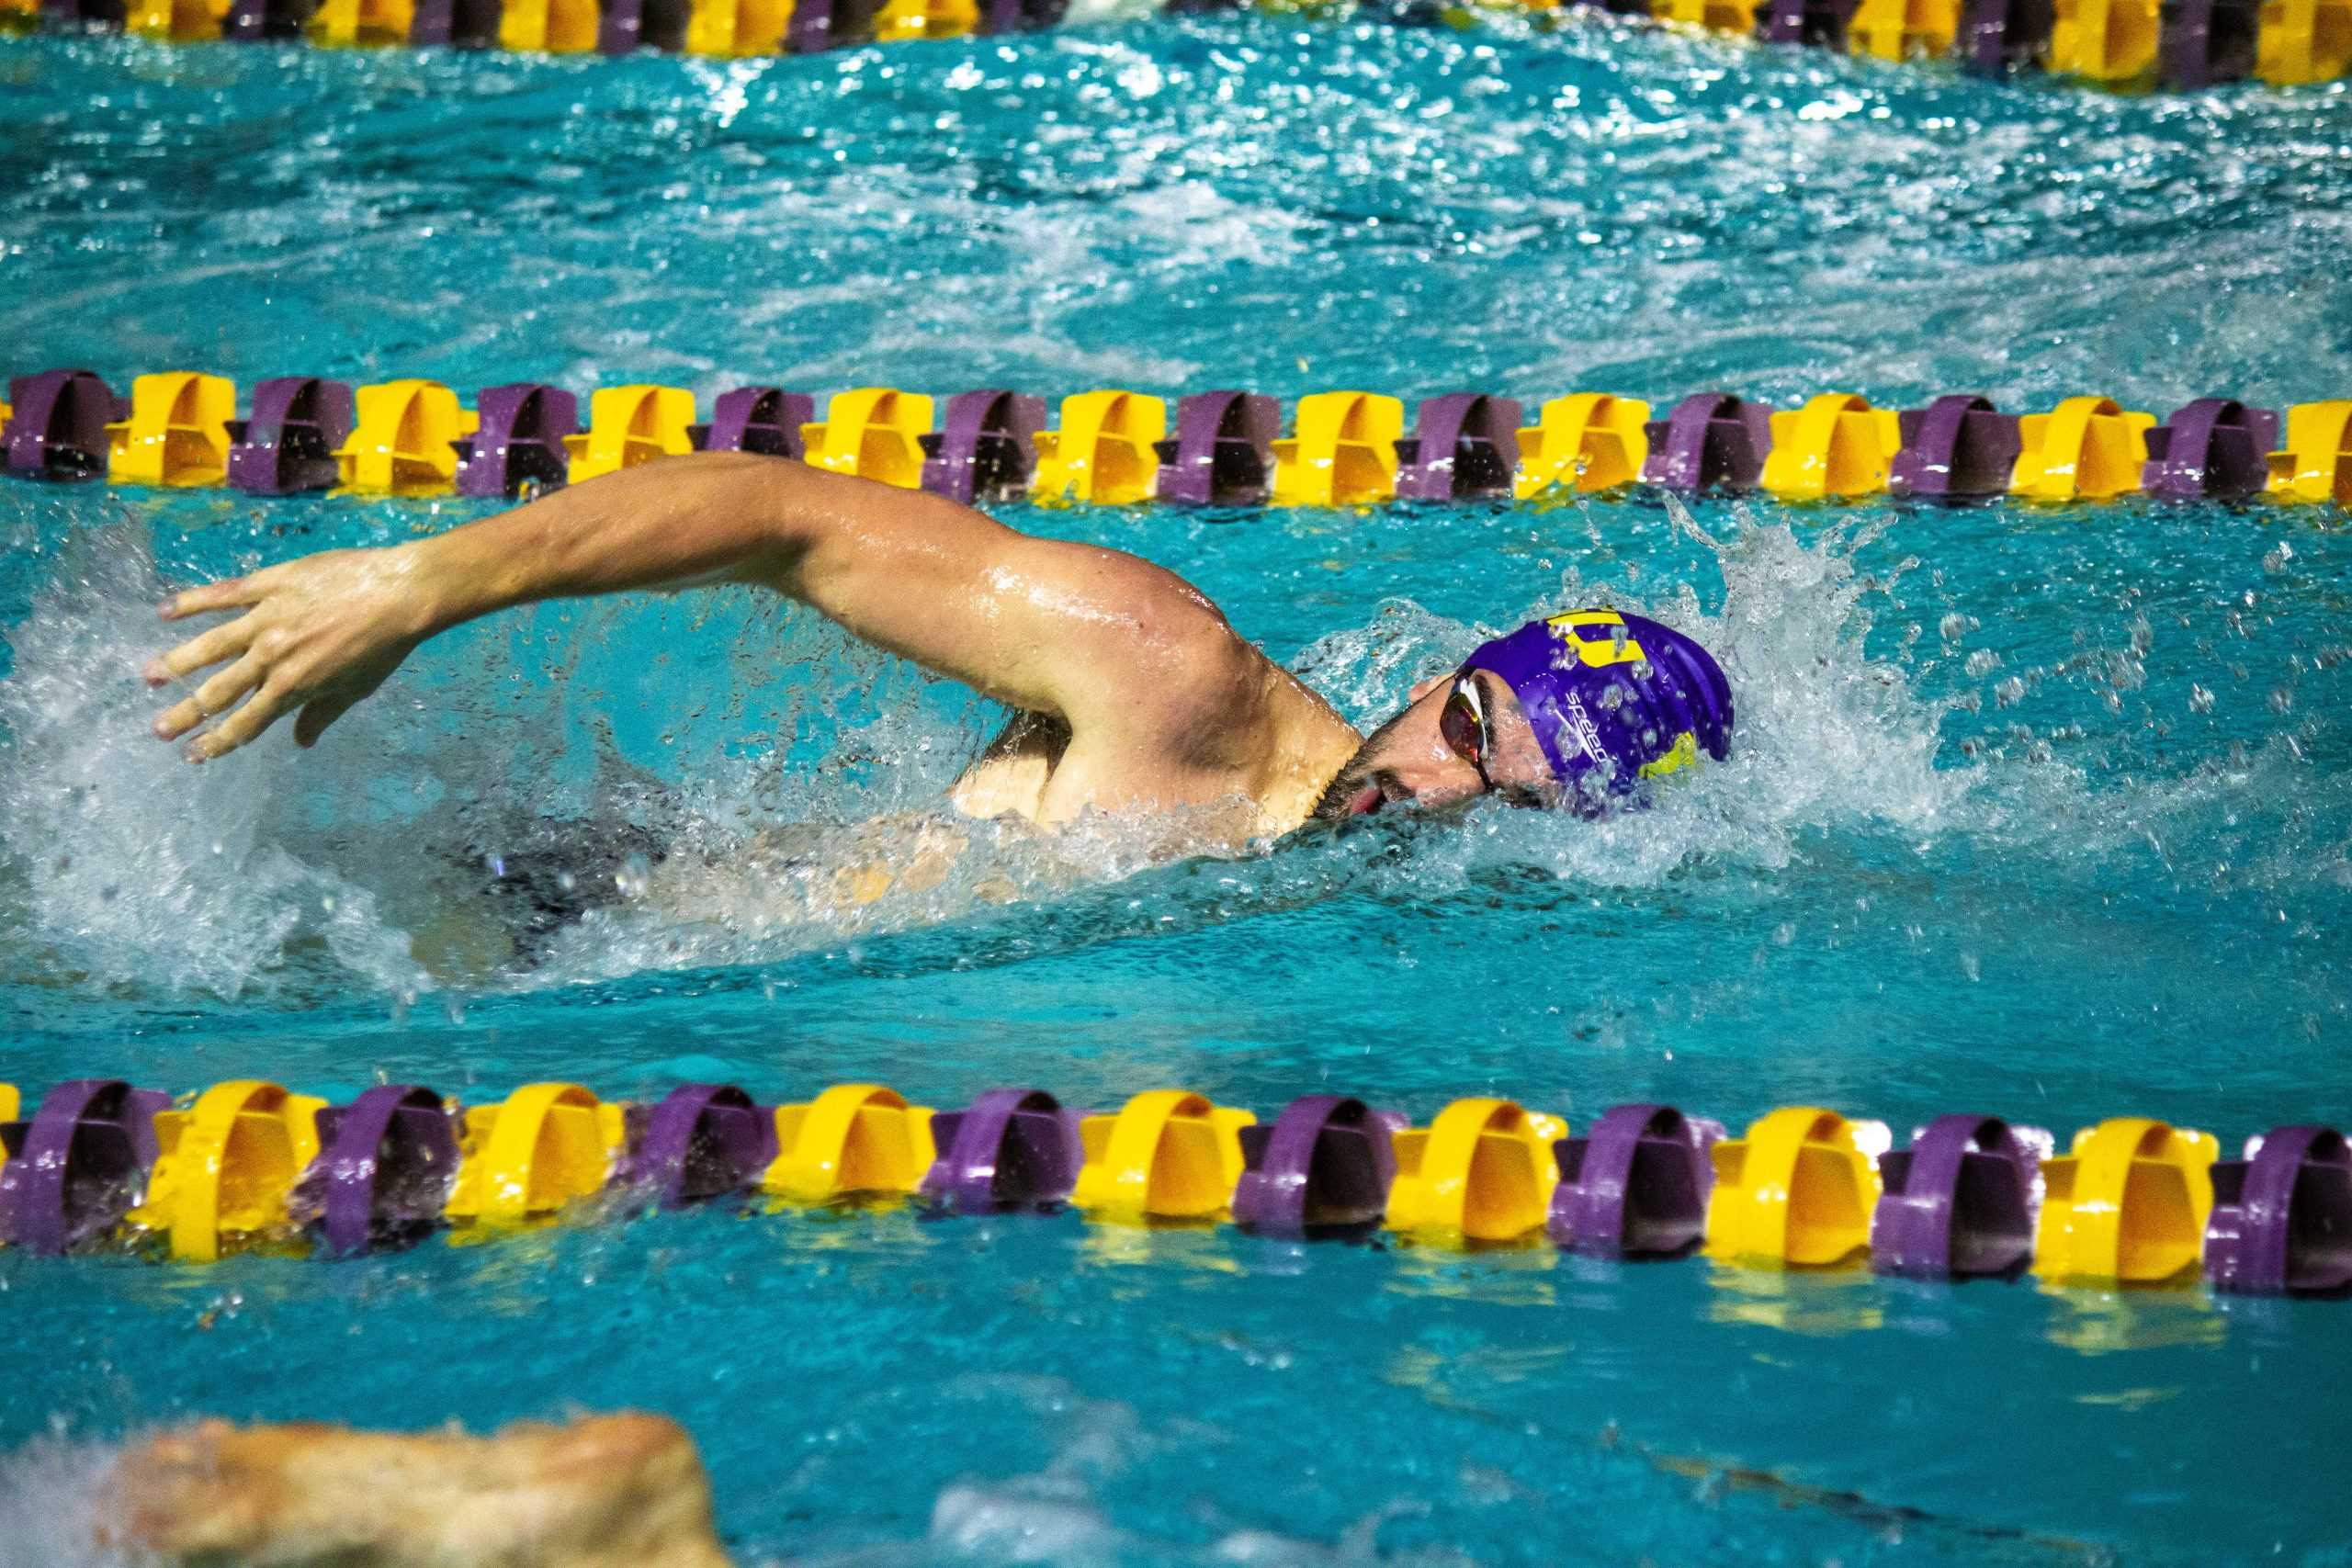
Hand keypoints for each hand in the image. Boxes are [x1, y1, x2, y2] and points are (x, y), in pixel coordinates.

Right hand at [146, 544, 440, 761]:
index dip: (217, 742)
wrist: (399, 593)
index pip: (246, 722)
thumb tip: (300, 743)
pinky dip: (192, 602)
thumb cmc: (383, 646)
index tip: (192, 755)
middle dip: (186, 713)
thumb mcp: (356, 689)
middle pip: (219, 691)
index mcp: (293, 687)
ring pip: (210, 645)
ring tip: (148, 676)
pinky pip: (222, 594)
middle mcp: (271, 657)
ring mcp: (266, 619)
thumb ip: (322, 714)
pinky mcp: (268, 585)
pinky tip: (165, 611)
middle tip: (157, 729)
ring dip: (177, 662)